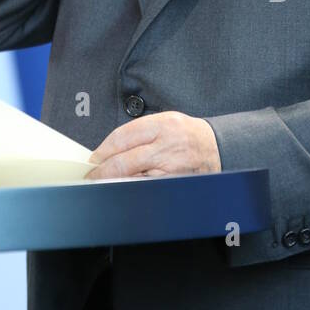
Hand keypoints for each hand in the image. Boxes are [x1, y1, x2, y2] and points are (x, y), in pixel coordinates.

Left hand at [86, 112, 221, 179]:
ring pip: (133, 177)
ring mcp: (171, 166)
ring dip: (114, 182)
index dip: (103, 150)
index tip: (94, 158)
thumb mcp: (166, 120)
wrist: (217, 148)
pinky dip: (132, 188)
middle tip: (92, 175)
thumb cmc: (188, 134)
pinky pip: (147, 188)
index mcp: (163, 124)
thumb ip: (139, 132)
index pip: (122, 137)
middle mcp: (167, 144)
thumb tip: (109, 149)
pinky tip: (123, 188)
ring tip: (103, 183)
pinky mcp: (174, 182)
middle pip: (124, 160)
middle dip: (103, 171)